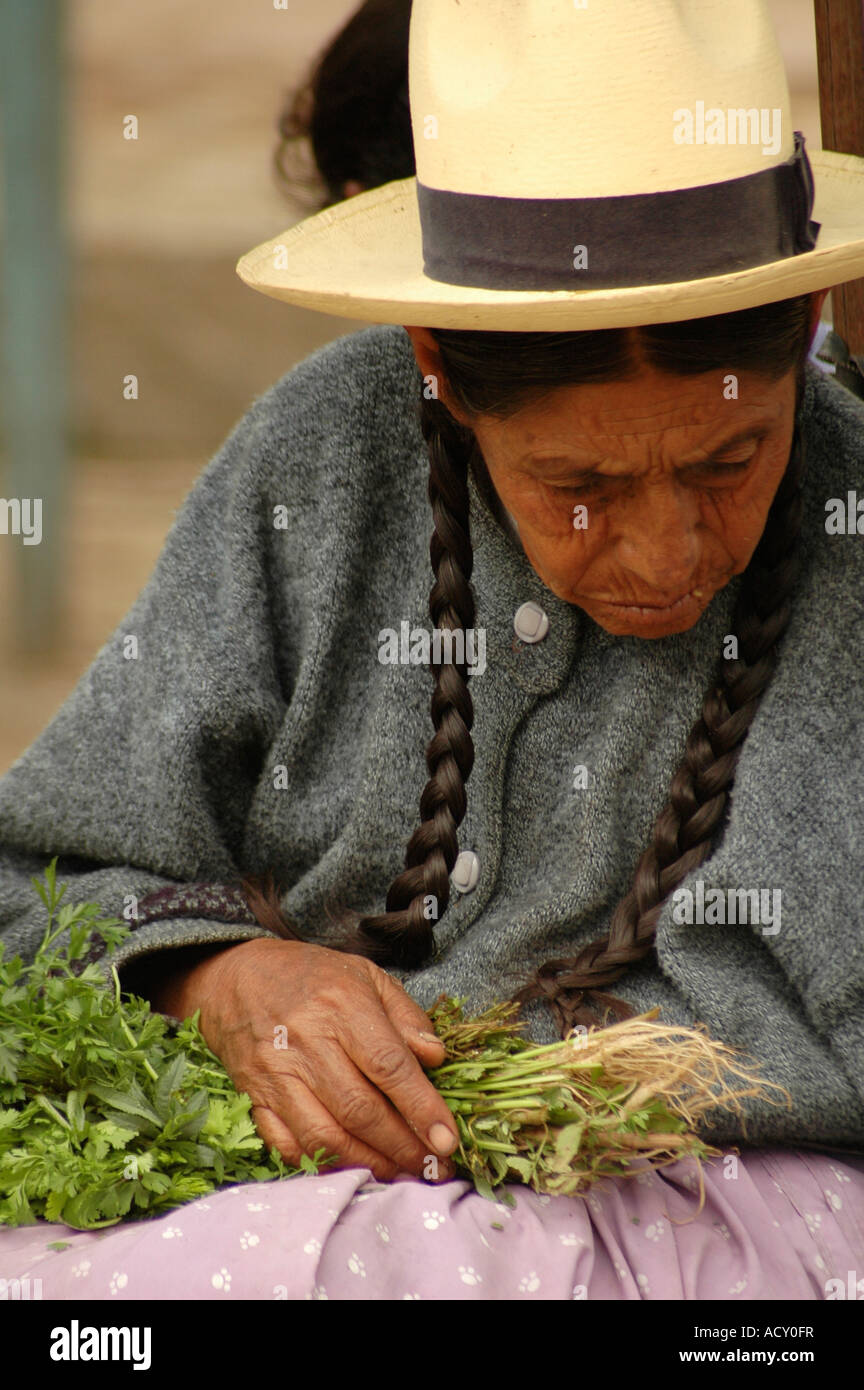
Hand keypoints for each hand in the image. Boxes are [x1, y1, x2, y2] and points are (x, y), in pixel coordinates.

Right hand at [161, 936, 459, 1182]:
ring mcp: (276, 1075)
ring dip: (368, 1163)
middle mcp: (308, 1043)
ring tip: (400, 1173)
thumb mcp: (367, 976)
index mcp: (342, 1006)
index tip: (447, 1138)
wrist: (236, 978)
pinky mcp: (254, 1098)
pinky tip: (351, 1168)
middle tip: (434, 1167)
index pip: (388, 1066)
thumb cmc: (312, 977)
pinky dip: (322, 1165)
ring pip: (325, 1136)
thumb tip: (435, 1058)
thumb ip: (405, 1016)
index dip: (421, 1107)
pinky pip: (288, 1145)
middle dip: (403, 1147)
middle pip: (360, 1110)